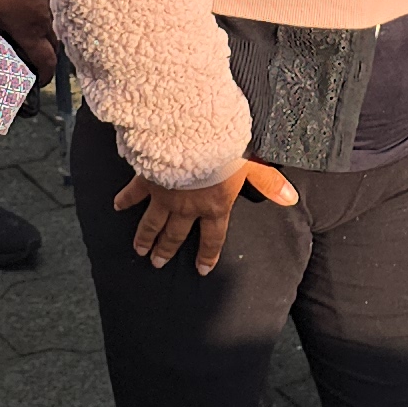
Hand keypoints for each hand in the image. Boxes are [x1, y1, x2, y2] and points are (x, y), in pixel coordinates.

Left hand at [0, 0, 57, 75]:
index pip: (46, 62)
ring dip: (42, 36)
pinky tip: (24, 11)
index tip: (37, 82)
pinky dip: (39, 17)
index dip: (44, 76)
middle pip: (54, 47)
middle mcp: (46, 21)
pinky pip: (49, 10)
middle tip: (30, 61)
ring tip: (24, 36)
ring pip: (52, 27)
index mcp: (31, 31)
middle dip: (45, 58)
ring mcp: (50, 3)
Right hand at [114, 160, 296, 275]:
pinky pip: (134, 194)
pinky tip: (116, 207)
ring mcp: (164, 197)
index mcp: (214, 207)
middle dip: (167, 250)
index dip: (207, 255)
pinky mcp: (147, 181)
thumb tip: (291, 198)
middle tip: (157, 263)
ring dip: (145, 237)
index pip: (213, 238)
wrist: (190, 136)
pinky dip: (125, 200)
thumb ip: (268, 183)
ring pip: (152, 223)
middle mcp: (187, 208)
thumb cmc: (223, 149)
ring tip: (139, 250)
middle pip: (176, 236)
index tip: (201, 270)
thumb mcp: (250, 166)